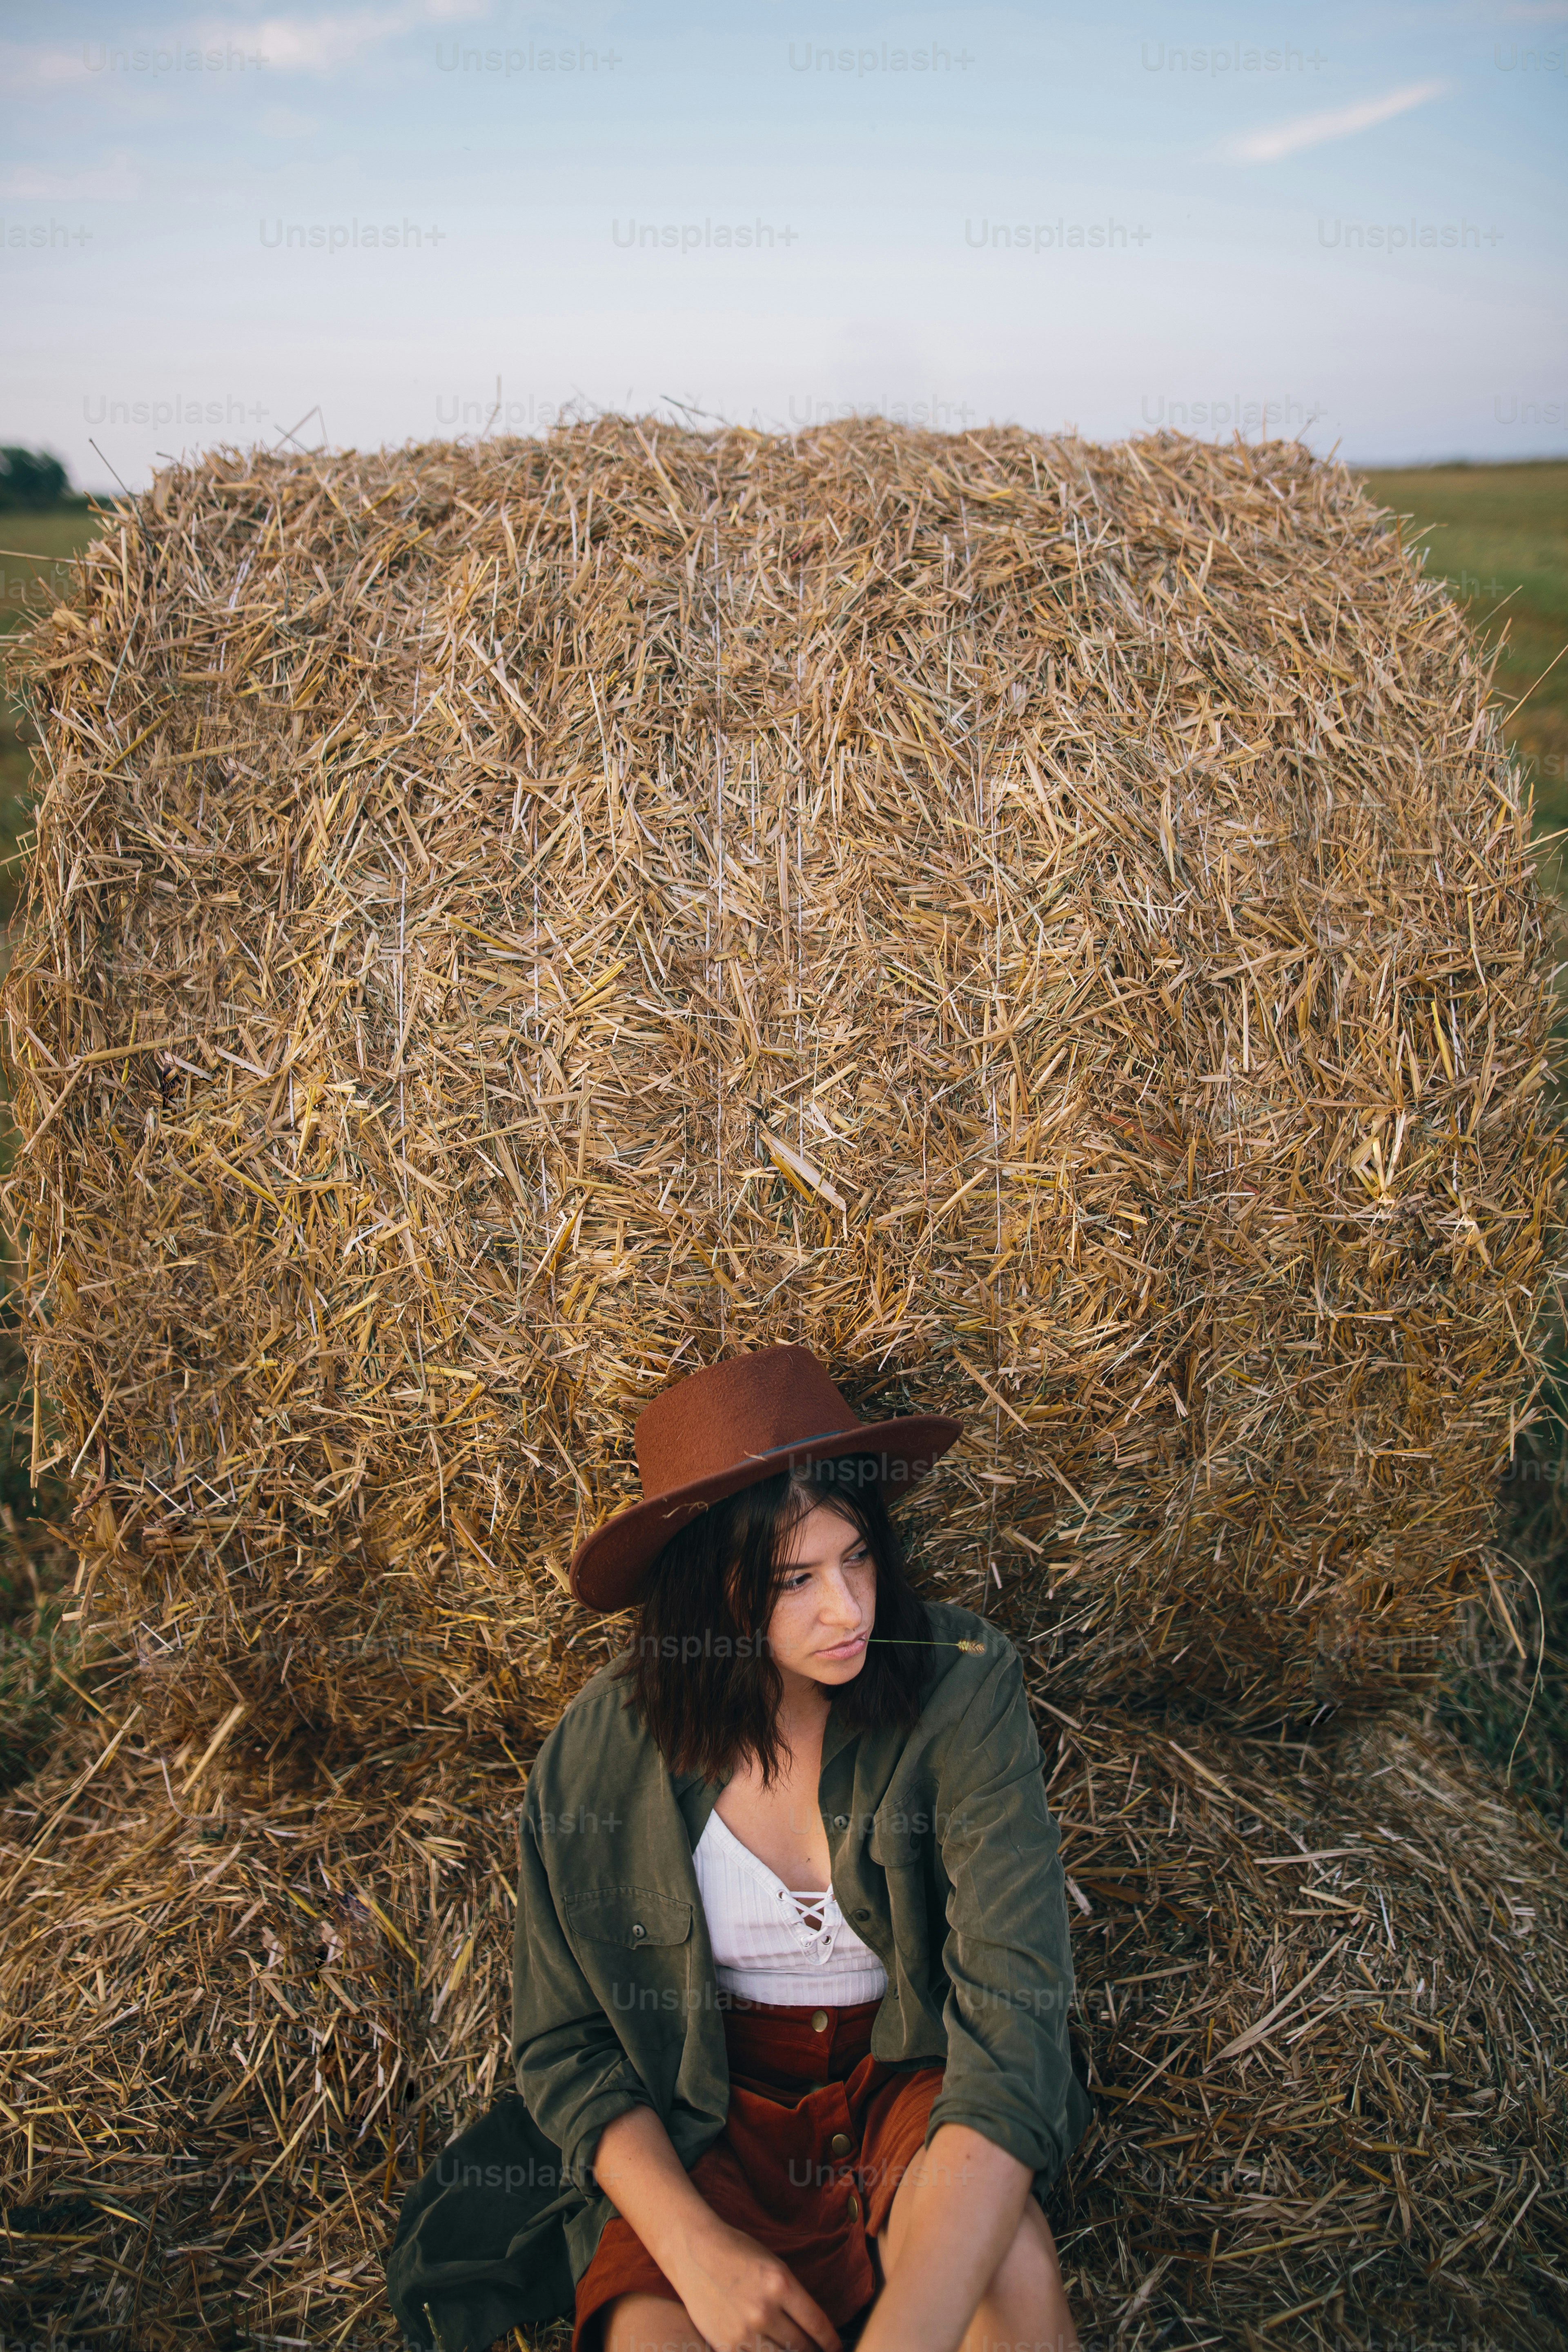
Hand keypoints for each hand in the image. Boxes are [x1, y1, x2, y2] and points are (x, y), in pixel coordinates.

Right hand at [668, 2210, 840, 2351]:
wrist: (694, 2251)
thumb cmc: (737, 2253)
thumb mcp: (774, 2266)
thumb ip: (793, 2297)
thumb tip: (813, 2329)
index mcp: (781, 2284)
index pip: (817, 2324)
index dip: (831, 2342)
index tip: (836, 2349)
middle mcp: (764, 2310)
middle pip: (801, 2347)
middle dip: (812, 2351)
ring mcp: (743, 2331)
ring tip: (795, 2351)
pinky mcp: (725, 2345)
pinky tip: (770, 2351)